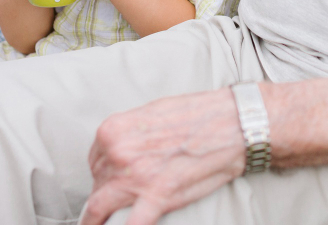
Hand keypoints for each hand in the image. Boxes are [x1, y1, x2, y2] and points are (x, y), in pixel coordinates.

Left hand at [80, 88, 245, 224]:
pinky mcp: (157, 196)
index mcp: (114, 130)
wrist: (233, 123)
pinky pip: (131, 224)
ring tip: (106, 222)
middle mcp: (118, 153)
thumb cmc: (198, 115)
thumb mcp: (152, 113)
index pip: (94, 162)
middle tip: (122, 197)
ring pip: (100, 208)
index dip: (105, 173)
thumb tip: (119, 151)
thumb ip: (130, 134)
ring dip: (104, 216)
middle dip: (107, 193)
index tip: (112, 180)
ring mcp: (136, 177)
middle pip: (98, 184)